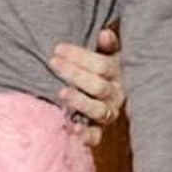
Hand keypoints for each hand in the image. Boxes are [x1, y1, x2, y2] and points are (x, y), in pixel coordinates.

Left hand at [53, 28, 125, 146]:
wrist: (110, 98)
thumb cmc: (103, 72)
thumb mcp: (108, 56)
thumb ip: (107, 46)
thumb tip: (104, 34)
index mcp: (118, 75)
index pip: (102, 66)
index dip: (80, 56)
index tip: (58, 49)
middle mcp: (116, 96)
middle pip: (98, 87)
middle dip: (75, 74)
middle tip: (54, 63)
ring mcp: (108, 114)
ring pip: (98, 110)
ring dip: (79, 102)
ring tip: (61, 92)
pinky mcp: (99, 131)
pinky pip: (95, 136)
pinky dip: (85, 135)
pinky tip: (73, 129)